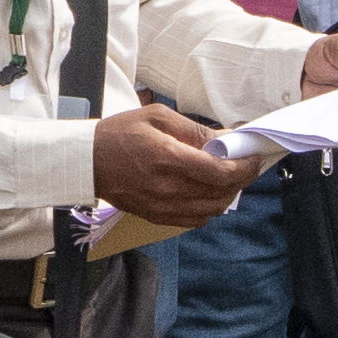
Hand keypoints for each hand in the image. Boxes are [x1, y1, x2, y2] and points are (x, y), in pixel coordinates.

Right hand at [91, 96, 259, 229]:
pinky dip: (208, 208)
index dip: (244, 167)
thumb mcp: (157, 117)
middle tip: (243, 164)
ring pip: (212, 210)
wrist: (85, 161)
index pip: (221, 172)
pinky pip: (194, 220)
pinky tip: (206, 193)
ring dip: (226, 195)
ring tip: (226, 177)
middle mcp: (167, 188)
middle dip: (240, 179)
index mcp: (168, 158)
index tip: (252, 157)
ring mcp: (162, 206)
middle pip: (221, 193)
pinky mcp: (156, 217)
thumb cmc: (119, 134)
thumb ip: (194, 130)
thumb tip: (225, 139)